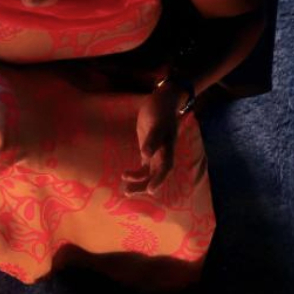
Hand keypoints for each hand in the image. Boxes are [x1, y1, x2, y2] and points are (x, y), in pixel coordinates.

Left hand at [122, 79, 186, 195]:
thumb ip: (153, 139)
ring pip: (149, 173)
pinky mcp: (148, 150)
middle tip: (128, 192)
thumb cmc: (161, 111)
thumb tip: (146, 155)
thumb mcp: (157, 123)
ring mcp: (156, 153)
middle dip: (144, 185)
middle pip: (156, 175)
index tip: (150, 191)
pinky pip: (144, 167)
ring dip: (139, 182)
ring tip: (125, 190)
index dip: (159, 180)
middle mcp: (163, 154)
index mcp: (168, 148)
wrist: (162, 102)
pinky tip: (126, 176)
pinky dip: (136, 174)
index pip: (165, 168)